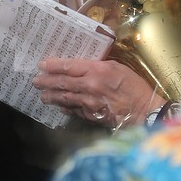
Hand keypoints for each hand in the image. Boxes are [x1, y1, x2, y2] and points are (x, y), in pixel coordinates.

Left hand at [33, 58, 160, 128]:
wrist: (145, 111)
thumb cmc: (135, 87)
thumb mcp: (117, 68)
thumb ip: (97, 67)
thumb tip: (81, 68)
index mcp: (97, 70)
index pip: (69, 66)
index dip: (53, 65)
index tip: (42, 65)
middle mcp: (90, 85)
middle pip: (62, 82)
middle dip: (46, 81)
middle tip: (36, 81)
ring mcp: (88, 102)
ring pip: (64, 98)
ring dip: (51, 96)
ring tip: (42, 95)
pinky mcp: (90, 115)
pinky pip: (73, 110)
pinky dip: (65, 107)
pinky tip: (59, 107)